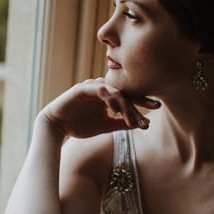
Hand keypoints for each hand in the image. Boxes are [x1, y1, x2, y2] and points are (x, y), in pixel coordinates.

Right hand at [39, 78, 160, 137]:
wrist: (56, 127)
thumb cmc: (79, 125)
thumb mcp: (105, 126)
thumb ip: (121, 123)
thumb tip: (140, 124)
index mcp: (108, 96)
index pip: (129, 97)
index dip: (143, 101)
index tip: (157, 108)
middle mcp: (102, 88)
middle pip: (126, 92)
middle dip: (141, 100)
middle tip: (156, 105)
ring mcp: (93, 87)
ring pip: (115, 92)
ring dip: (126, 105)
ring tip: (134, 119)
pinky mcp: (83, 89)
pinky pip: (100, 91)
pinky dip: (110, 99)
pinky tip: (116, 110)